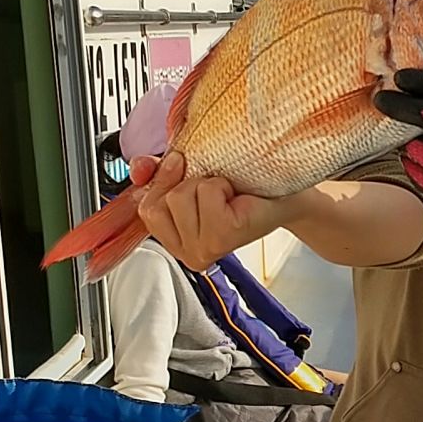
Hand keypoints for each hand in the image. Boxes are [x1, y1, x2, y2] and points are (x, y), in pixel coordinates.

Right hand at [129, 151, 293, 269]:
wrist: (283, 195)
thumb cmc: (241, 190)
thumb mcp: (189, 179)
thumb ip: (157, 175)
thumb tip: (139, 168)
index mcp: (176, 243)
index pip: (145, 211)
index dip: (160, 183)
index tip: (180, 168)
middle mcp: (188, 253)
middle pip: (159, 203)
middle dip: (185, 183)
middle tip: (213, 189)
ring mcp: (204, 249)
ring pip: (180, 196)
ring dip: (206, 184)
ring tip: (226, 196)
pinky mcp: (222, 237)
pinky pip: (205, 193)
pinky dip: (221, 185)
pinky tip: (235, 200)